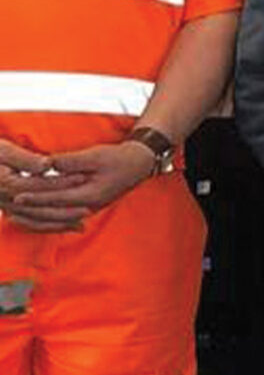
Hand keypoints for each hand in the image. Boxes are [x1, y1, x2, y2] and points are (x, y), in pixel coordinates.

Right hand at [0, 137, 81, 232]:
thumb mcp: (3, 150)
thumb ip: (25, 159)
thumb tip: (46, 165)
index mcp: (6, 183)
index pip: (39, 185)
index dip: (61, 182)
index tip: (82, 178)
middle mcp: (5, 200)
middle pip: (38, 209)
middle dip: (64, 211)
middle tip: (88, 211)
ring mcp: (6, 208)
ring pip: (35, 221)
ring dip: (59, 224)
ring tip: (82, 225)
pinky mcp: (10, 211)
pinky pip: (30, 224)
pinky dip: (48, 227)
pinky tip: (66, 228)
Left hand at [5, 141, 156, 230]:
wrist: (138, 164)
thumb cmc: (120, 159)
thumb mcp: (95, 155)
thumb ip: (70, 161)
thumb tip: (49, 164)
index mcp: (91, 195)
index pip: (57, 199)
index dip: (36, 198)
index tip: (17, 196)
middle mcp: (89, 206)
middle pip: (54, 213)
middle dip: (31, 210)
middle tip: (11, 207)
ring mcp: (89, 209)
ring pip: (58, 219)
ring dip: (37, 217)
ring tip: (18, 214)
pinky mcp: (87, 206)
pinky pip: (63, 217)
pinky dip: (48, 217)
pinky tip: (36, 214)